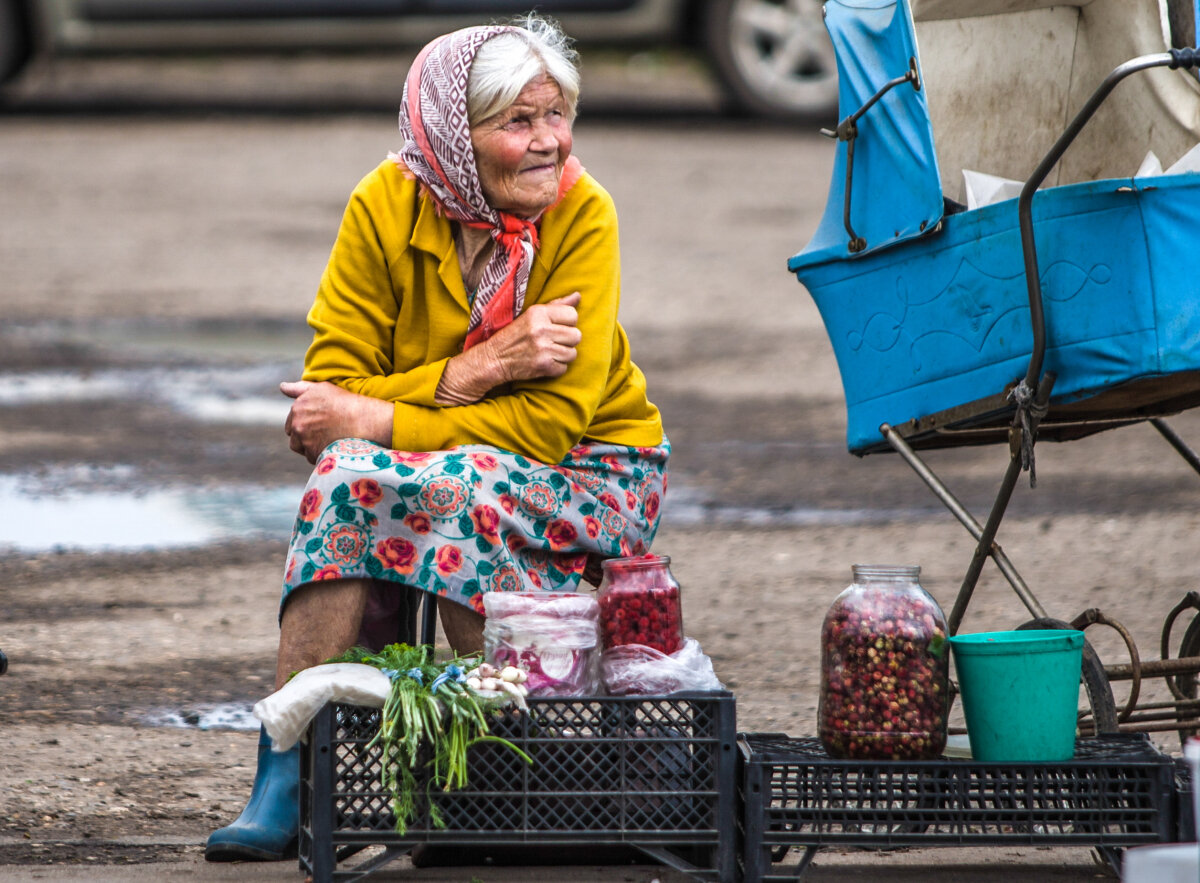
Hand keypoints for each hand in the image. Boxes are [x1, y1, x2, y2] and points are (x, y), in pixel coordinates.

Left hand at [281, 380, 392, 462]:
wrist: (364, 420)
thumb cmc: (346, 402)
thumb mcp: (322, 388)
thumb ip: (300, 388)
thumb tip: (282, 386)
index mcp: (297, 407)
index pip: (292, 422)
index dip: (306, 423)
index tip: (321, 424)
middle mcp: (297, 423)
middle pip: (294, 436)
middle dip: (305, 436)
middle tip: (325, 433)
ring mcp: (304, 439)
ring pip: (301, 448)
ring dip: (311, 447)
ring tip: (329, 441)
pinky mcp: (312, 453)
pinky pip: (312, 458)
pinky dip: (321, 455)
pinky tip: (333, 447)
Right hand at [436, 292, 581, 404]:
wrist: (494, 359)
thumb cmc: (514, 334)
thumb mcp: (531, 314)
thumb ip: (556, 305)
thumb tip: (578, 296)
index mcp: (538, 313)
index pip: (573, 315)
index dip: (567, 323)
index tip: (556, 327)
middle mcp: (541, 329)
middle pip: (576, 335)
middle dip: (567, 340)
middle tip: (553, 342)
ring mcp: (543, 349)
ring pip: (572, 353)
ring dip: (563, 355)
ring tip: (548, 352)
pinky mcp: (543, 366)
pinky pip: (564, 368)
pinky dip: (556, 368)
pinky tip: (544, 362)